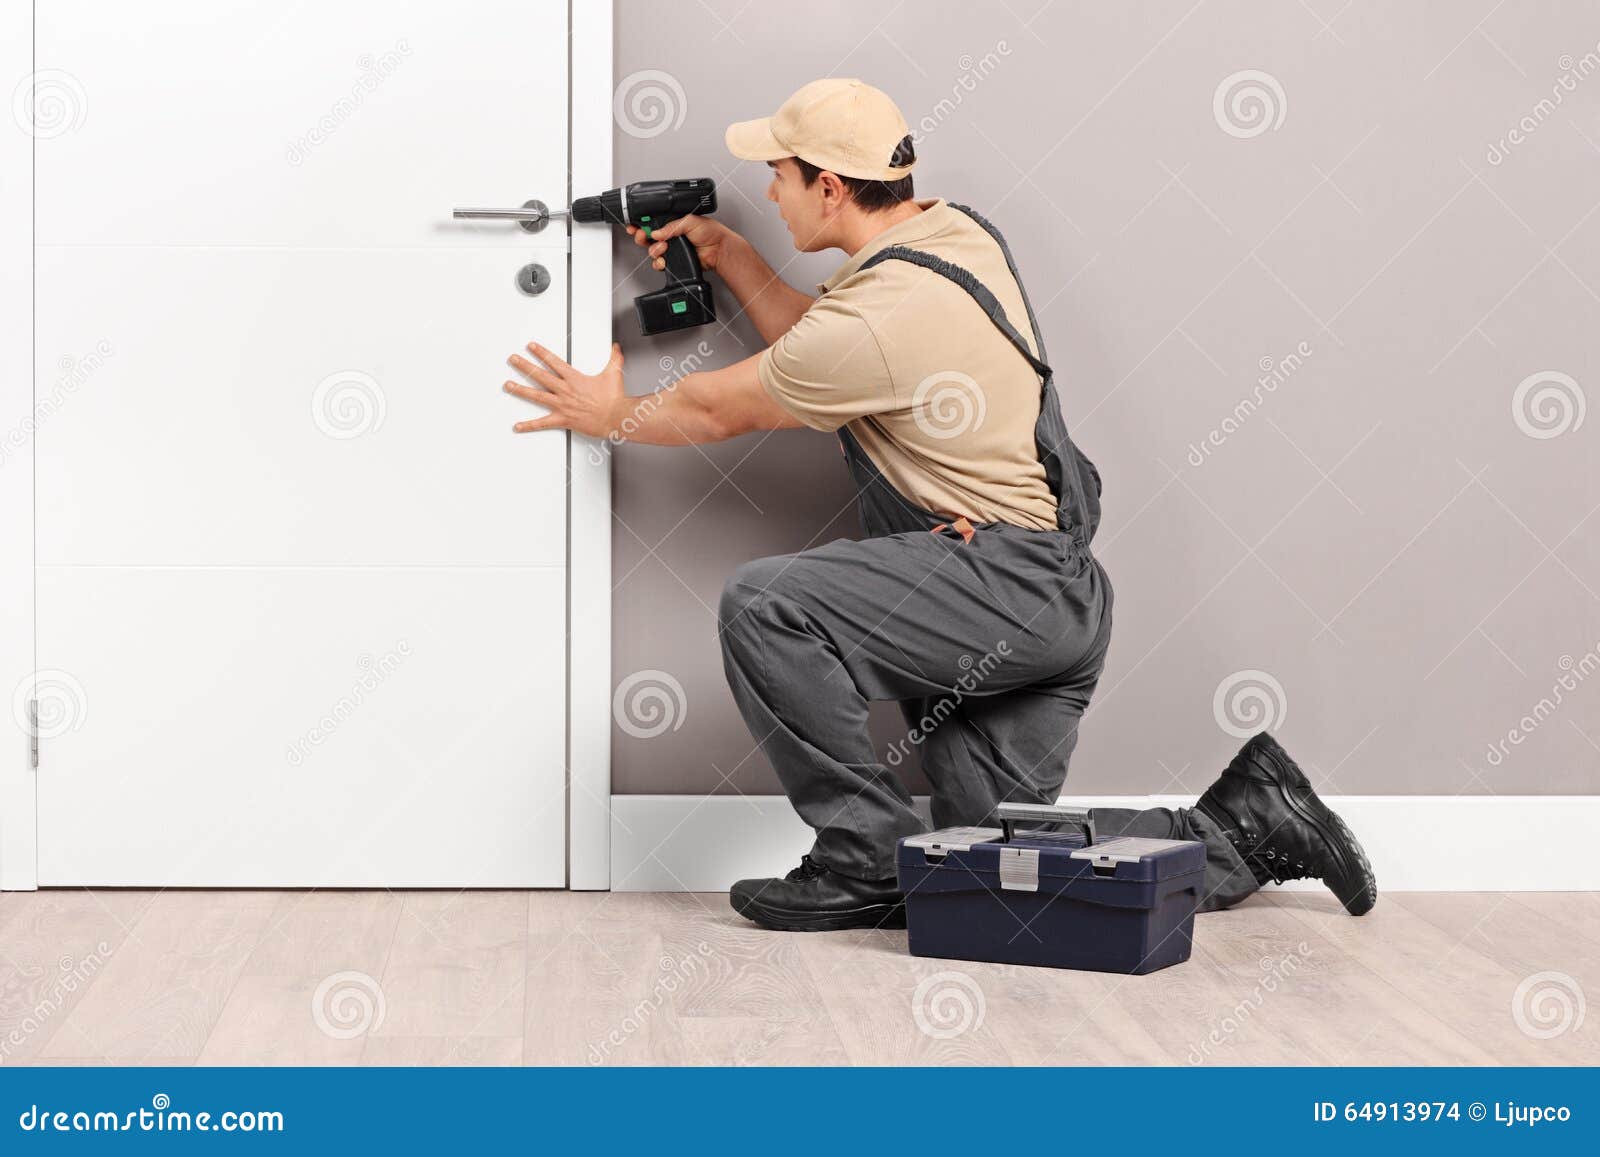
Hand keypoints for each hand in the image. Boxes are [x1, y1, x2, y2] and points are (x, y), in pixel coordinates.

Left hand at [504, 341, 624, 438]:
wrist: (616, 417)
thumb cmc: (614, 400)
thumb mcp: (614, 373)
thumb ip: (613, 358)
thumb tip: (615, 348)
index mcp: (574, 379)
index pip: (553, 362)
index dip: (541, 353)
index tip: (531, 347)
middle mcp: (565, 391)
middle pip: (540, 375)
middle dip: (524, 366)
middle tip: (513, 359)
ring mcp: (562, 405)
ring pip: (536, 396)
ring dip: (520, 390)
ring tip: (508, 385)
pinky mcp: (563, 420)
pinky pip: (542, 423)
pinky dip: (529, 425)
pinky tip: (518, 426)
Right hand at [627, 214, 737, 272]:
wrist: (719, 250)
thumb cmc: (710, 232)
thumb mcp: (690, 221)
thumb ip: (671, 226)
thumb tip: (656, 232)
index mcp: (672, 223)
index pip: (652, 222)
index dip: (641, 224)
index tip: (634, 225)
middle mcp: (670, 236)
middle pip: (647, 237)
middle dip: (642, 236)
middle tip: (643, 235)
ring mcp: (671, 249)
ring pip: (652, 251)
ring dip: (653, 250)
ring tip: (662, 248)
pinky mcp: (674, 262)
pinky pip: (659, 264)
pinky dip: (659, 263)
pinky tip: (664, 259)